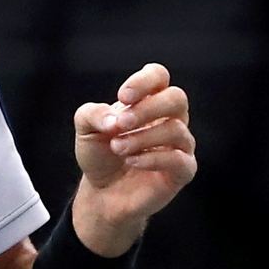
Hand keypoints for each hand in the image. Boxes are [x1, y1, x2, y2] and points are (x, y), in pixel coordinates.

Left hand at [70, 62, 197, 254]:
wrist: (102, 192)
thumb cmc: (100, 154)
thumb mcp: (85, 129)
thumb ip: (92, 114)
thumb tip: (113, 118)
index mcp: (148, 101)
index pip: (158, 76)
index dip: (144, 81)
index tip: (123, 97)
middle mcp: (170, 119)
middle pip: (176, 98)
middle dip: (147, 109)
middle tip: (121, 124)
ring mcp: (179, 144)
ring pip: (176, 129)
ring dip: (142, 138)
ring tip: (117, 148)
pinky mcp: (182, 171)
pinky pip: (179, 159)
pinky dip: (152, 158)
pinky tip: (131, 161)